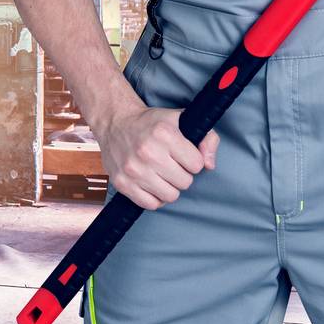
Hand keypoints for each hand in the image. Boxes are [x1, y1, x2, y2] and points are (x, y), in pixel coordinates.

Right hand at [96, 100, 219, 209]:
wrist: (114, 124)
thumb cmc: (150, 124)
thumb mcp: (182, 120)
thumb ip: (207, 138)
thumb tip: (209, 165)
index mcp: (164, 133)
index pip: (197, 164)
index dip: (192, 160)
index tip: (183, 155)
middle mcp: (148, 152)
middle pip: (185, 182)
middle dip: (182, 174)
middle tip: (171, 165)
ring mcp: (133, 169)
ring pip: (170, 196)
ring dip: (169, 187)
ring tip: (161, 175)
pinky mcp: (122, 183)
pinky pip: (150, 204)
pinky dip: (154, 198)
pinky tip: (151, 184)